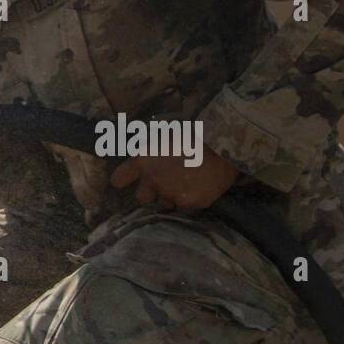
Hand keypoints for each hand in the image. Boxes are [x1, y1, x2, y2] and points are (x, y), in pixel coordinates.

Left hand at [110, 148, 239, 210]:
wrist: (224, 146)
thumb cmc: (194, 137)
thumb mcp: (164, 140)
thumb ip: (149, 155)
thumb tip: (139, 163)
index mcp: (144, 161)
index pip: (119, 179)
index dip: (122, 181)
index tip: (124, 183)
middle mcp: (153, 181)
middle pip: (141, 198)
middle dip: (150, 193)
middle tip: (164, 183)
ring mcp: (171, 194)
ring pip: (165, 202)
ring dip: (172, 195)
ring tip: (188, 181)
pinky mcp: (189, 204)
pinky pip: (184, 206)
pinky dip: (190, 198)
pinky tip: (199, 186)